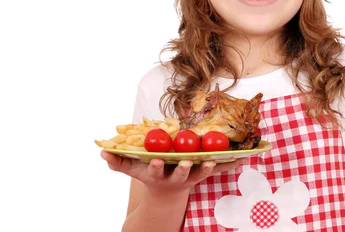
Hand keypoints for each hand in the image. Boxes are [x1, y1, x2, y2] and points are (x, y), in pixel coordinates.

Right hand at [100, 150, 241, 195]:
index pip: (156, 169)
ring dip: (209, 167)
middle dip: (184, 168)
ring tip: (216, 160)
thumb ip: (118, 162)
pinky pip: (218, 169)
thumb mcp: (133, 170)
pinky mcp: (204, 173)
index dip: (156, 165)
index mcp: (159, 174)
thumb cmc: (149, 174)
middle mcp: (176, 176)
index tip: (156, 159)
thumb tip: (102, 153)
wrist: (167, 192)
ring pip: (201, 173)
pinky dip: (229, 165)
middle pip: (181, 173)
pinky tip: (241, 158)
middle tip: (188, 160)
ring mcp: (192, 176)